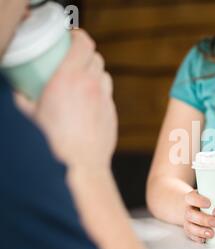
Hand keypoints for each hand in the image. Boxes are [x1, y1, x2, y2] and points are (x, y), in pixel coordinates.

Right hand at [16, 30, 115, 170]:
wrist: (80, 165)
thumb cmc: (52, 142)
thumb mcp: (29, 115)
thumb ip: (24, 98)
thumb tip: (20, 92)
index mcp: (69, 78)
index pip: (83, 43)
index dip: (79, 36)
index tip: (71, 37)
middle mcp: (91, 85)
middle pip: (96, 57)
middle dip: (85, 54)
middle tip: (73, 59)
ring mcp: (104, 99)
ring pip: (104, 75)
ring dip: (94, 72)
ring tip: (82, 80)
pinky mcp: (112, 113)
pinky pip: (107, 94)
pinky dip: (99, 92)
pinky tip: (88, 102)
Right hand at [183, 190, 214, 242]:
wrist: (196, 207)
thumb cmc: (208, 199)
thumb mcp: (211, 193)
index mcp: (192, 198)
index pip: (191, 197)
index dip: (198, 201)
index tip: (209, 203)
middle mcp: (189, 209)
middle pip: (190, 214)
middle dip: (203, 219)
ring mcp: (188, 221)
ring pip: (189, 226)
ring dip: (200, 231)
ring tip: (212, 234)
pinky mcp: (190, 231)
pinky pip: (191, 236)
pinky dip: (198, 238)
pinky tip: (205, 240)